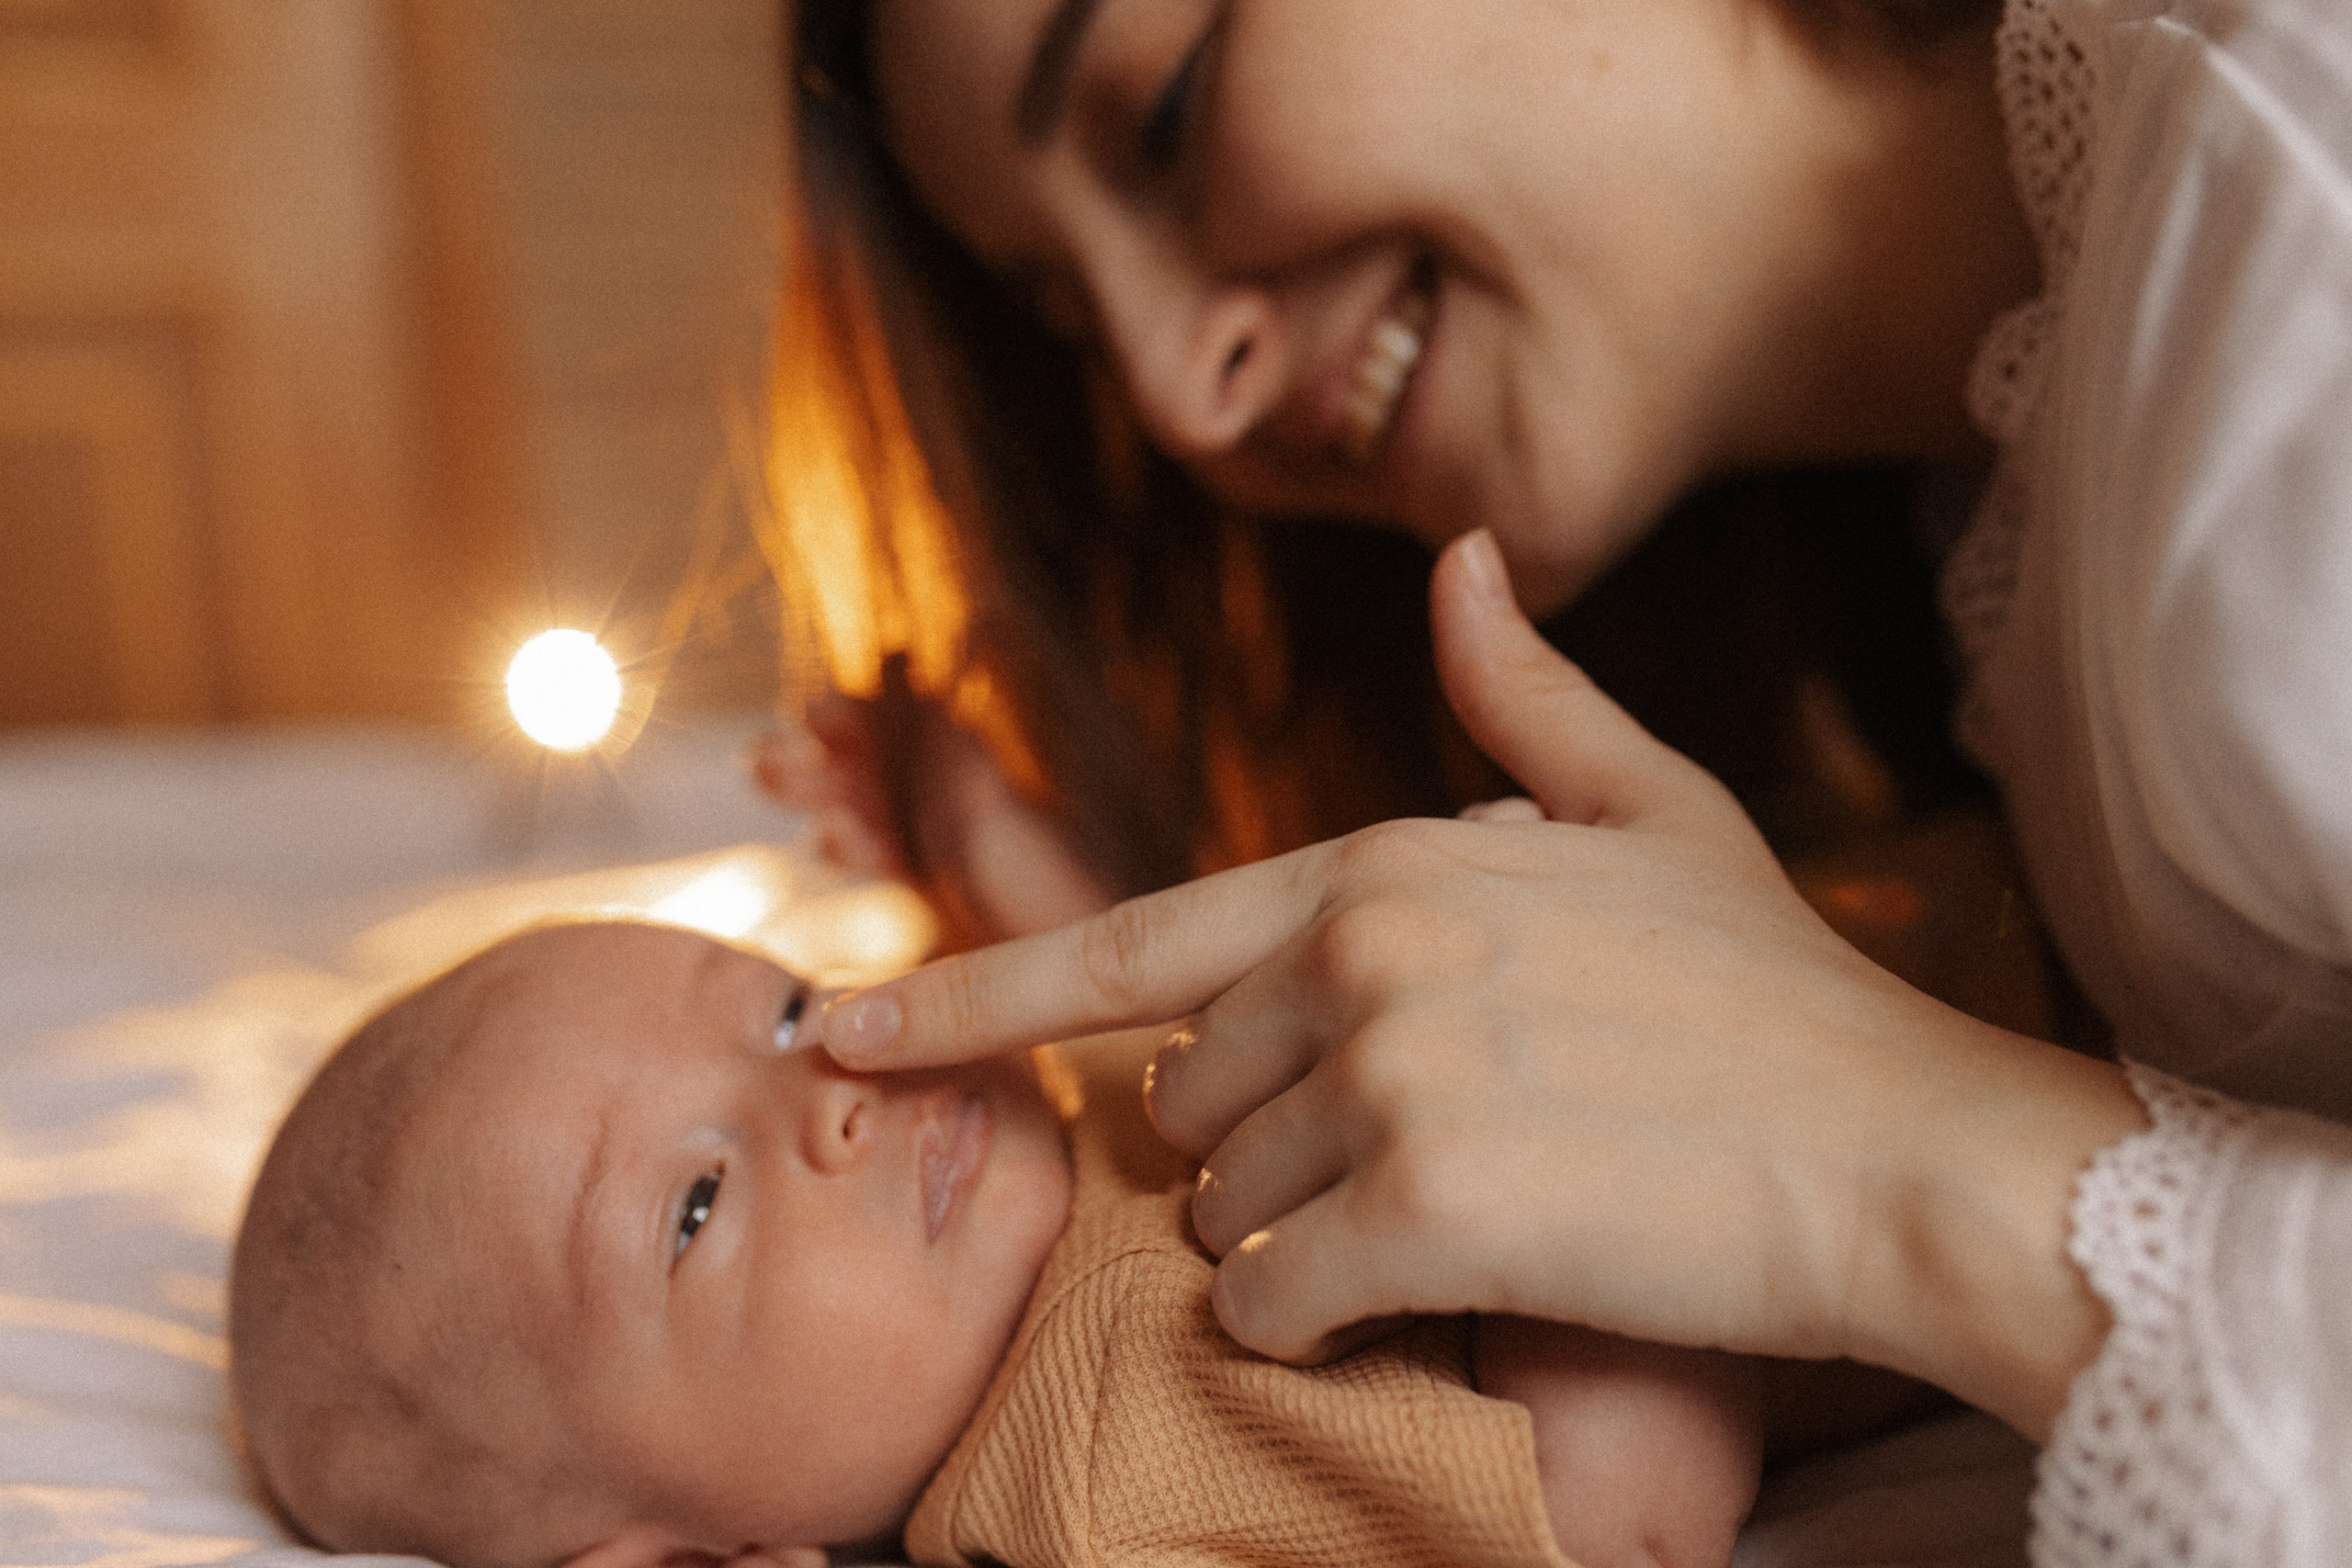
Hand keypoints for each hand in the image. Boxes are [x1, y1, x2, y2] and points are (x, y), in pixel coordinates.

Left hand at [823, 533, 2143, 1436]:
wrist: (1911, 1154)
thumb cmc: (1780, 997)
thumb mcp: (1662, 816)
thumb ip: (1529, 700)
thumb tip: (1463, 564)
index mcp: (1386, 862)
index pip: (1121, 945)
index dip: (965, 1002)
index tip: (841, 1035)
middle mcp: (1363, 951)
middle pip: (1183, 1102)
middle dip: (1257, 1144)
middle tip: (1417, 1151)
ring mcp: (1389, 1076)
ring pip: (1225, 1210)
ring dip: (1303, 1233)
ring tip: (1458, 1207)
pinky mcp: (1429, 1209)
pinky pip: (1274, 1301)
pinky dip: (1317, 1321)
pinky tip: (1428, 1292)